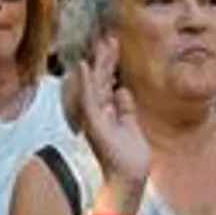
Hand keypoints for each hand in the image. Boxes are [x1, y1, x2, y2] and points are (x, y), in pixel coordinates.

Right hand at [71, 37, 149, 186]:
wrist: (129, 177)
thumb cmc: (129, 156)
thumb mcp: (130, 124)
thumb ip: (124, 108)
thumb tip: (122, 90)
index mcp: (105, 112)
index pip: (106, 82)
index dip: (109, 63)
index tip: (114, 44)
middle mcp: (97, 113)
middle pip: (99, 80)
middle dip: (105, 58)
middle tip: (108, 37)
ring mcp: (93, 118)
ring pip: (93, 85)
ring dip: (97, 64)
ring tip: (101, 44)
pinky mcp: (94, 124)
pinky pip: (88, 100)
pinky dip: (86, 83)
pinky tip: (85, 67)